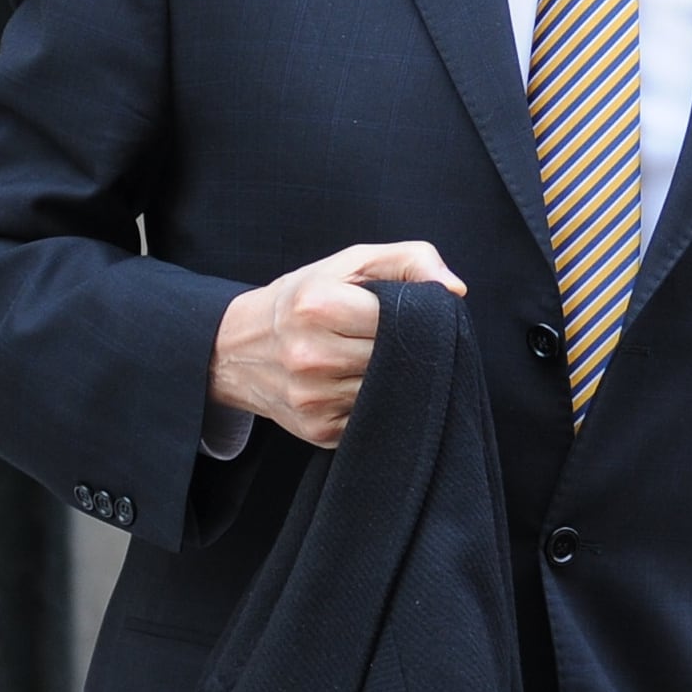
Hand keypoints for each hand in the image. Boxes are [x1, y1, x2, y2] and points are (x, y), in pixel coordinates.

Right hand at [208, 242, 466, 446]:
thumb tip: (456, 290)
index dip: (410, 316)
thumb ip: (408, 260)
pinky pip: (372, 416)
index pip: (398, 317)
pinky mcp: (319, 430)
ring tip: (368, 358)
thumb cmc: (300, 300)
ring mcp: (313, 399)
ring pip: (388, 390)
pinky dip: (374, 401)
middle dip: (403, 347)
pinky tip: (355, 383)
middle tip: (390, 338)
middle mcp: (311, 356)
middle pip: (395, 357)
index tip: (405, 314)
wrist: (236, 349)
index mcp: (316, 306)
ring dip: (391, 377)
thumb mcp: (347, 264)